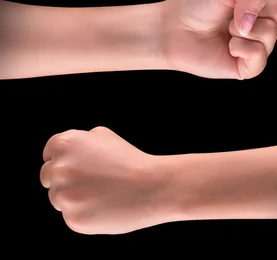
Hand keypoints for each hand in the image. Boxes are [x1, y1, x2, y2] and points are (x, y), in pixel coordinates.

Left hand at [40, 126, 167, 234]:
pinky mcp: (73, 219)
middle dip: (64, 179)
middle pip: (47, 177)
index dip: (62, 159)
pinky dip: (84, 213)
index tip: (76, 166)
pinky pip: (71, 216)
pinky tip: (103, 206)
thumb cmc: (128, 159)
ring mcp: (65, 195)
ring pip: (57, 198)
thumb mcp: (102, 135)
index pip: (48, 153)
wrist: (150, 186)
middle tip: (88, 181)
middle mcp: (59, 168)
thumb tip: (60, 153)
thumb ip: (78, 142)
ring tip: (100, 193)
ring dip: (73, 197)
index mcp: (64, 144)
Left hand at [162, 0, 276, 78]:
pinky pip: (260, 55)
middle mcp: (263, 19)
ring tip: (226, 29)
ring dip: (241, 27)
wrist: (175, 27)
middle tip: (231, 11)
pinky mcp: (250, 65)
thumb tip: (254, 22)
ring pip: (272, 32)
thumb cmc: (199, 1)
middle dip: (253, 6)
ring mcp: (258, 43)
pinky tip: (228, 46)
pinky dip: (240, 47)